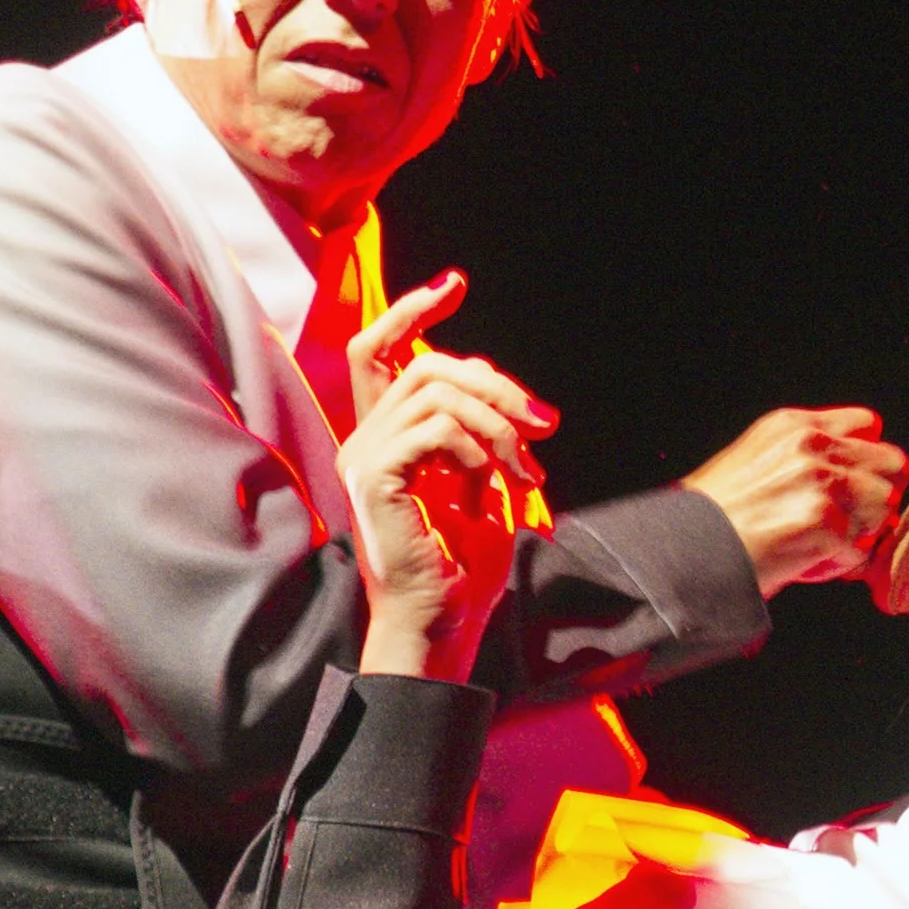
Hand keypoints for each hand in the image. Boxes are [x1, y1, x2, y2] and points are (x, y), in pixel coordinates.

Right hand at [340, 273, 555, 678]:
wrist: (443, 624)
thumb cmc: (465, 569)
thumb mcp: (487, 485)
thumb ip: (483, 435)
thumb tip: (506, 398)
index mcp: (386, 439)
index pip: (379, 350)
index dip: (413, 310)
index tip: (454, 284)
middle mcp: (365, 441)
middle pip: (427, 363)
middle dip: (496, 383)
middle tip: (544, 424)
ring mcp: (364, 457)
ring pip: (437, 388)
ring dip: (499, 422)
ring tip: (527, 469)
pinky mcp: (374, 477)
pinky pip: (436, 427)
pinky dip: (477, 447)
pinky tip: (491, 482)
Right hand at [680, 407, 908, 594]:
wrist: (681, 548)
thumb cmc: (712, 516)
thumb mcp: (755, 460)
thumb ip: (806, 458)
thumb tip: (857, 480)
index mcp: (794, 425)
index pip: (869, 425)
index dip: (867, 461)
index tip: (851, 486)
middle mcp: (811, 444)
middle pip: (892, 464)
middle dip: (877, 497)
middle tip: (847, 524)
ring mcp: (821, 482)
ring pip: (885, 509)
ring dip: (861, 534)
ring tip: (821, 547)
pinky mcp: (825, 522)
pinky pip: (861, 551)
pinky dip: (838, 566)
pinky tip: (805, 564)